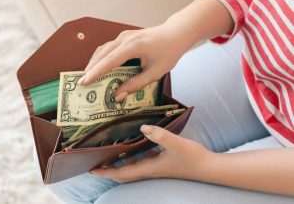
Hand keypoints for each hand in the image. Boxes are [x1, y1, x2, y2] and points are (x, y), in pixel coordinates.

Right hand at [78, 24, 185, 100]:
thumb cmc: (168, 53)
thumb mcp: (155, 73)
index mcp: (133, 47)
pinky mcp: (124, 37)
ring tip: (87, 78)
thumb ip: (136, 84)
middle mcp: (125, 39)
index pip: (109, 61)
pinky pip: (107, 47)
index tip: (84, 82)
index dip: (96, 73)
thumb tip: (118, 95)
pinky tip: (98, 68)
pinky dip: (100, 58)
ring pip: (102, 50)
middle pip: (102, 54)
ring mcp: (123, 36)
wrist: (175, 34)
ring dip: (94, 63)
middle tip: (81, 84)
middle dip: (90, 69)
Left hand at [90, 125, 214, 182]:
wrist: (208, 168)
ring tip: (108, 152)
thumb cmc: (193, 158)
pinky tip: (133, 143)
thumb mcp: (177, 144)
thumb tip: (143, 127)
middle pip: (123, 173)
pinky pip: (141, 160)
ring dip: (119, 163)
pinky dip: (132, 155)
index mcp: (149, 168)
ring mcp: (155, 166)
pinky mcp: (161, 161)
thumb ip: (161, 136)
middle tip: (95, 162)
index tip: (91, 170)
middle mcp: (149, 169)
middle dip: (108, 170)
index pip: (122, 173)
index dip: (105, 172)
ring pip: (131, 167)